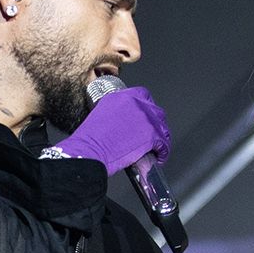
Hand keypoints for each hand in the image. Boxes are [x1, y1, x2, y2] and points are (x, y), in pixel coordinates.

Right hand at [53, 86, 168, 174]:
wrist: (90, 150)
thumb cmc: (90, 139)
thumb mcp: (100, 114)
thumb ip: (115, 113)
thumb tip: (124, 122)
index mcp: (122, 96)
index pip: (143, 95)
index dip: (147, 108)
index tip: (147, 116)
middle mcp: (136, 103)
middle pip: (155, 111)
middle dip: (155, 124)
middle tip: (152, 134)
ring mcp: (145, 118)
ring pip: (162, 128)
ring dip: (160, 138)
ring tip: (156, 148)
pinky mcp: (151, 135)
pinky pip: (164, 144)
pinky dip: (162, 152)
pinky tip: (158, 157)